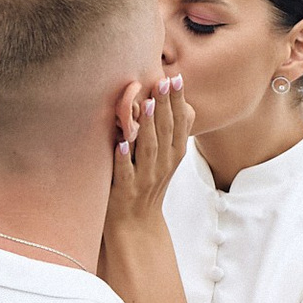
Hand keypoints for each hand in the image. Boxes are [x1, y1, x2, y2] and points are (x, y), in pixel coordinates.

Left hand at [108, 78, 193, 236]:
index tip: (177, 79)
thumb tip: (183, 102)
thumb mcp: (167, 159)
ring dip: (147, 126)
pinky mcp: (126, 190)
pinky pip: (125, 172)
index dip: (178, 101)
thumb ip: (171, 133)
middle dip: (165, 106)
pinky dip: (123, 158)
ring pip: (149, 148)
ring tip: (145, 104)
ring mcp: (145, 178)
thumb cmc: (148, 183)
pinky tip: (120, 143)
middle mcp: (163, 165)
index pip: (180, 123)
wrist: (136, 224)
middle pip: (167, 131)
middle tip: (163, 81)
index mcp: (173, 154)